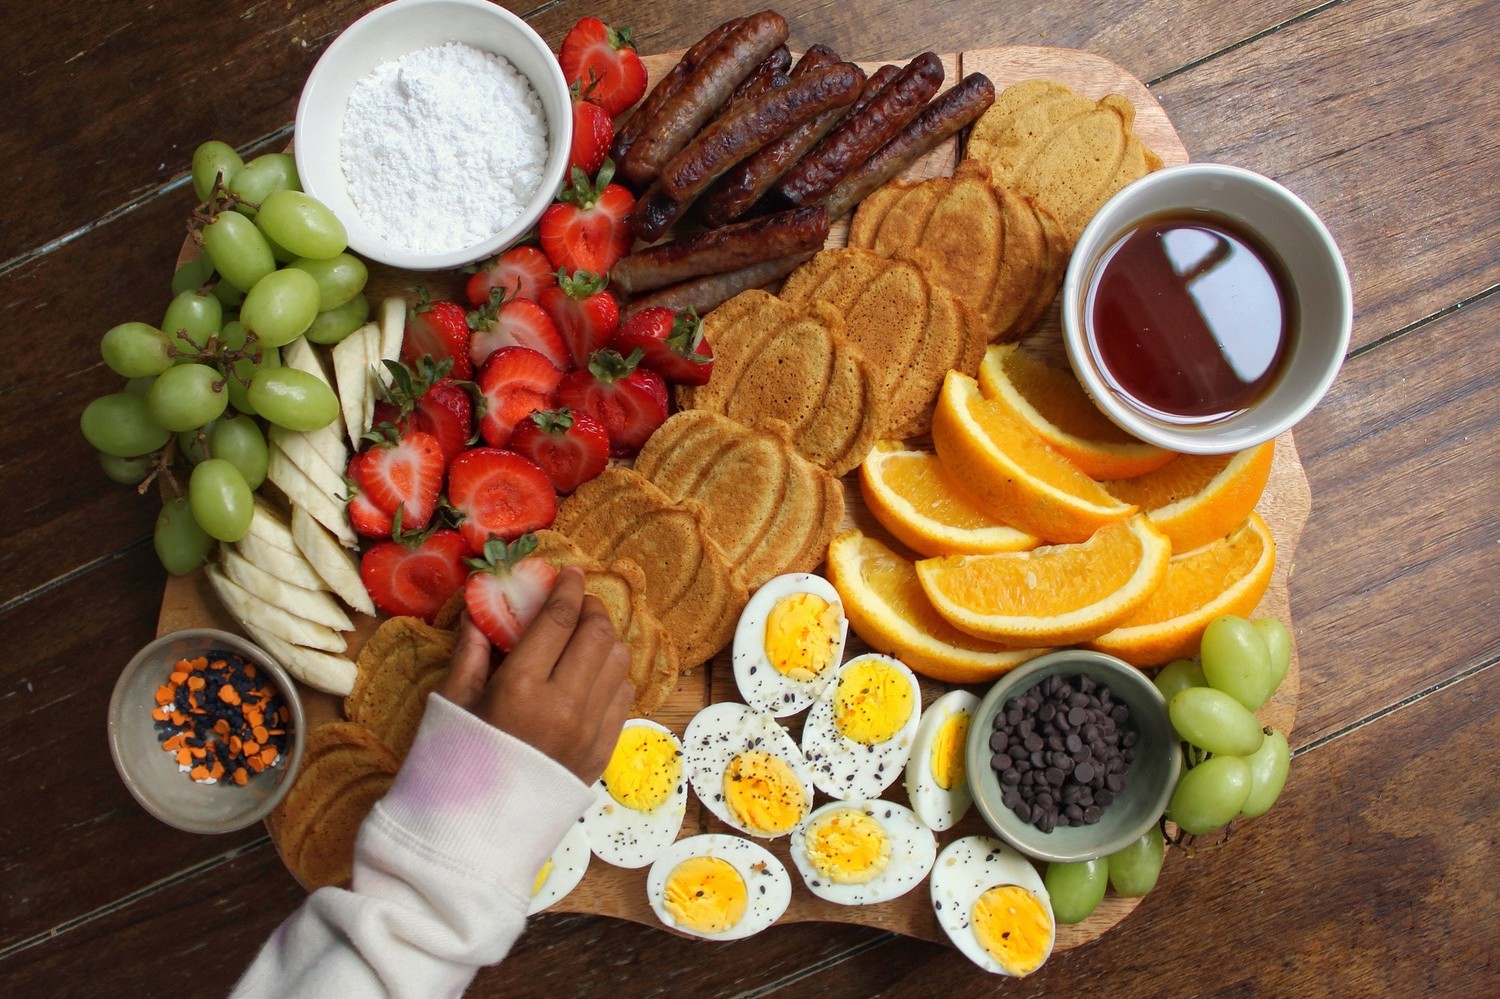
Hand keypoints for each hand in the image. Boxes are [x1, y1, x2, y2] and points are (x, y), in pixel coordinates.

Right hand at [439, 566, 634, 783]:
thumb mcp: (453, 703)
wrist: (475, 836)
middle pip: (597, 634)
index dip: (567, 588)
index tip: (570, 572)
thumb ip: (472, 652)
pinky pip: (623, 697)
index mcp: (520, 688)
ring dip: (605, 639)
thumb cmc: (455, 764)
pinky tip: (592, 674)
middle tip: (579, 601)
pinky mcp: (602, 753)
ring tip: (586, 636)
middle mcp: (564, 706)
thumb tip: (481, 611)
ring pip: (617, 662)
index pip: (559, 620)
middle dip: (591, 608)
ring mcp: (589, 731)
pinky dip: (612, 675)